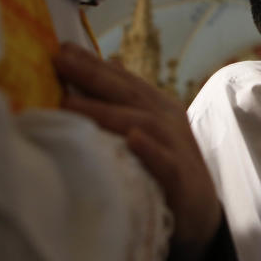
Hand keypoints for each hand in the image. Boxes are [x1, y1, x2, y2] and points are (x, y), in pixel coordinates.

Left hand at [54, 43, 220, 260]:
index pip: (123, 80)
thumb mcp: (146, 131)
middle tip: (60, 59)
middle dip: (93, 75)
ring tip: (70, 103)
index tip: (62, 48)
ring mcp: (176, 148)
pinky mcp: (180, 180)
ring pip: (141, 123)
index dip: (94, 63)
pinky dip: (150, 151)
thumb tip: (99, 69)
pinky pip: (165, 164)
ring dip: (106, 112)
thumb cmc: (164, 167)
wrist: (200, 213)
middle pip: (129, 93)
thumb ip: (125, 104)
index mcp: (158, 107)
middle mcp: (167, 121)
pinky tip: (133, 140)